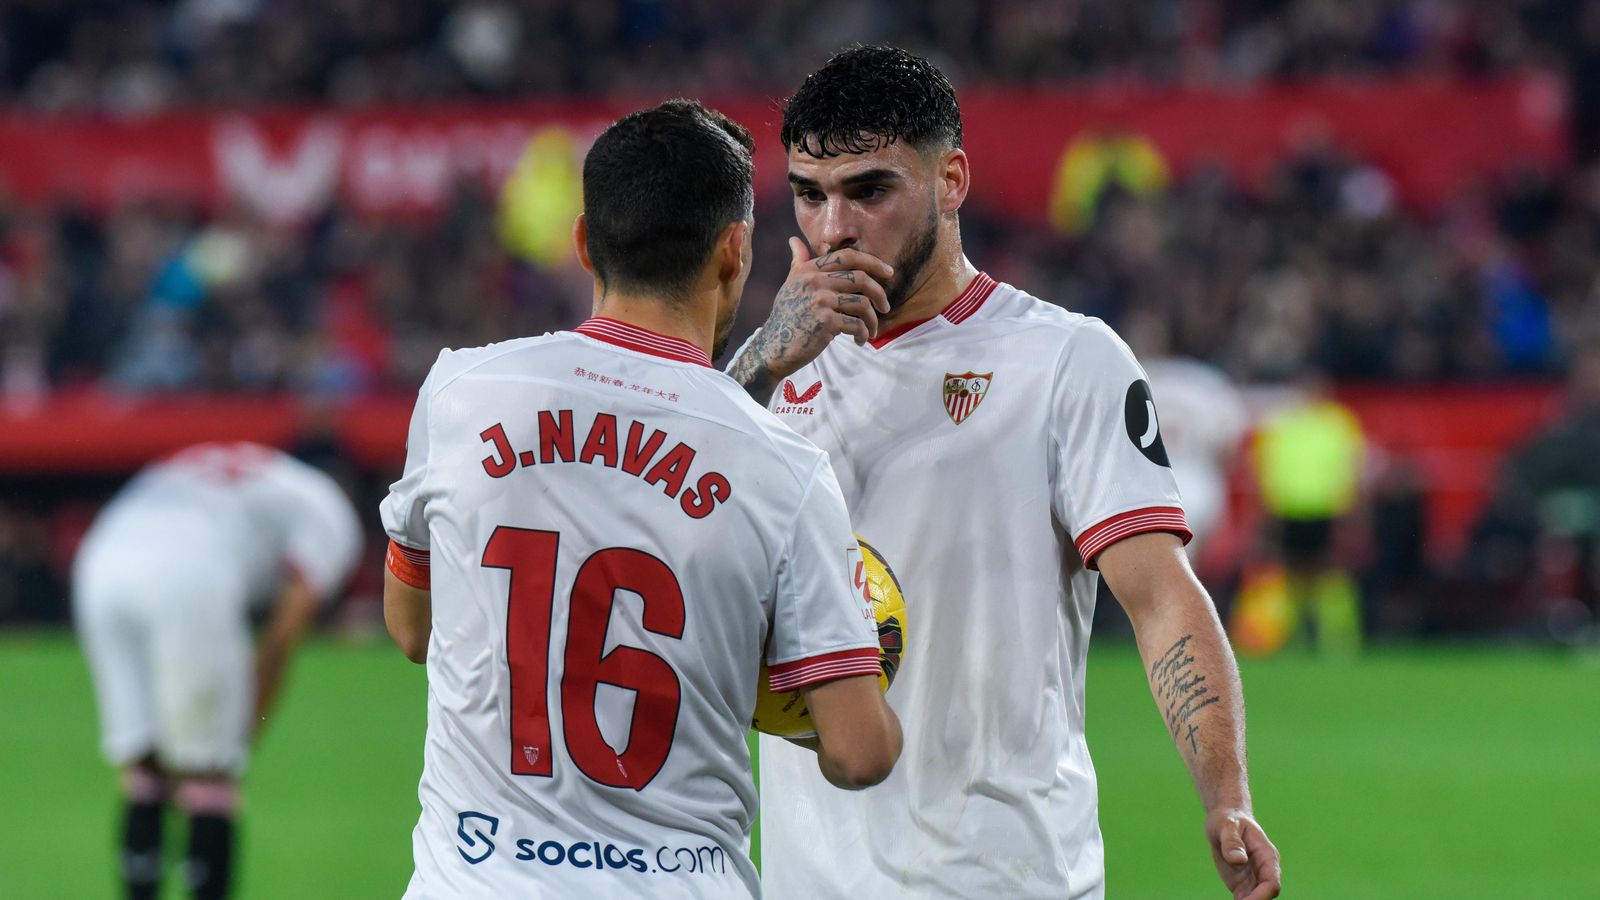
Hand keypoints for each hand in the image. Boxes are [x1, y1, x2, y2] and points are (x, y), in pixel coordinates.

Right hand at [729, 239, 892, 399]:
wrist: (773, 348)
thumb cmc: (785, 317)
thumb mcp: (790, 286)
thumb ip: (798, 263)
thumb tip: (794, 240)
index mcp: (809, 270)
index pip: (848, 256)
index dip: (873, 262)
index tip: (889, 272)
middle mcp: (814, 281)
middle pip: (861, 279)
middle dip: (879, 294)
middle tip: (885, 307)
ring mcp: (820, 301)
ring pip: (862, 304)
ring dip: (872, 320)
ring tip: (871, 331)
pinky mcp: (826, 322)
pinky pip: (856, 325)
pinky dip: (863, 334)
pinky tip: (859, 340)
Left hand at [1207, 808, 1280, 898]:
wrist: (1225, 819)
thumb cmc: (1229, 819)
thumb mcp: (1227, 826)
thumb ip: (1232, 842)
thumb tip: (1239, 859)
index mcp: (1267, 856)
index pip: (1271, 882)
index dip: (1262, 895)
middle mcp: (1264, 870)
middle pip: (1266, 894)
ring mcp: (1253, 878)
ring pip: (1256, 899)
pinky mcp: (1241, 884)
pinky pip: (1244, 899)